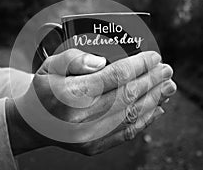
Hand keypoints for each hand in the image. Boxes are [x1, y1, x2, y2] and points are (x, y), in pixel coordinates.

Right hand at [6, 49, 175, 154]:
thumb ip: (75, 59)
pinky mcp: (93, 146)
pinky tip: (156, 108)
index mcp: (70, 94)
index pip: (115, 76)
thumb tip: (102, 62)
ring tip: (168, 87)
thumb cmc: (44, 89)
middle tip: (167, 70)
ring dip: (154, 99)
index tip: (154, 56)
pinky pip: (126, 133)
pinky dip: (145, 120)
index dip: (139, 65)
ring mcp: (88, 136)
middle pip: (128, 95)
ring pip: (132, 114)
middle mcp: (81, 118)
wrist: (34, 122)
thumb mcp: (51, 65)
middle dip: (152, 80)